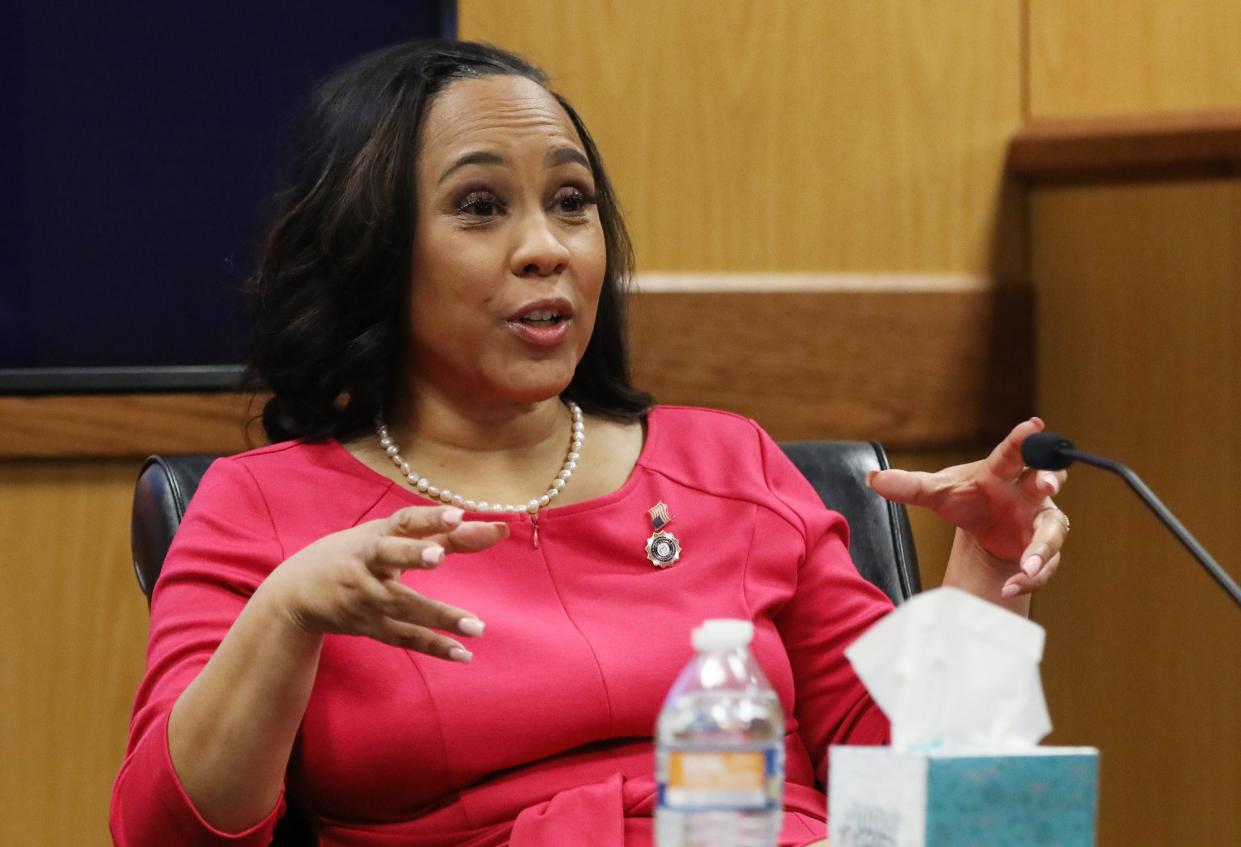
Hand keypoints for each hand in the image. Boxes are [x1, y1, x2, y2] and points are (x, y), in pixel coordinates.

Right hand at [262, 506, 507, 660]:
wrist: (296, 594)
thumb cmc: (354, 555)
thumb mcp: (389, 537)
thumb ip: (444, 533)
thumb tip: (499, 529)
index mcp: (374, 536)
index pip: (403, 522)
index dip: (429, 517)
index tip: (457, 514)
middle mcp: (367, 565)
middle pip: (389, 557)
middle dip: (412, 554)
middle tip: (439, 556)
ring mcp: (366, 598)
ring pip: (401, 605)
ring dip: (438, 616)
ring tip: (477, 626)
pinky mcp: (369, 626)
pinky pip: (403, 637)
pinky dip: (432, 646)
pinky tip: (463, 653)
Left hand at [867, 418, 1069, 597]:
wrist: (983, 530)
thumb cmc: (967, 499)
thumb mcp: (937, 493)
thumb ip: (909, 486)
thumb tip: (872, 479)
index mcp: (1002, 471)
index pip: (1013, 451)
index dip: (1025, 438)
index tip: (1033, 424)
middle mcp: (1028, 491)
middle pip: (1047, 478)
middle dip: (1049, 478)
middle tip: (1046, 483)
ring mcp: (1040, 520)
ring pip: (1053, 530)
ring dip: (1042, 546)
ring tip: (1027, 565)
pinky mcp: (1043, 549)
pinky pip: (1045, 564)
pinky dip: (1029, 578)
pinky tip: (1008, 589)